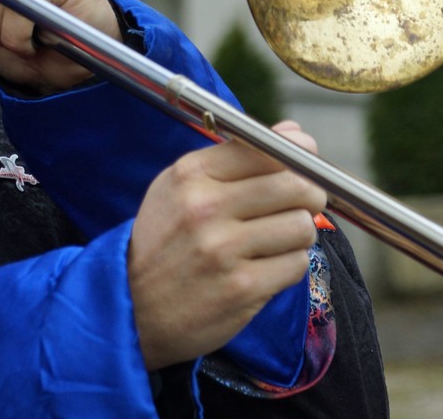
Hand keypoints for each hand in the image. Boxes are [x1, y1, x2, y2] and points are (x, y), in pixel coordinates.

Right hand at [128, 121, 325, 369]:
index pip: (267, 148)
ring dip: (299, 234)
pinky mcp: (241, 289)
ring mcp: (223, 250)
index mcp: (191, 175)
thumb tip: (296, 133)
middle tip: (303, 204)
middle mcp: (206, 208)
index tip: (305, 164)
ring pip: (301, 226)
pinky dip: (290, 264)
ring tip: (279, 239)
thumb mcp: (182, 188)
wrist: (132, 308)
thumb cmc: (164, 242)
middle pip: (295, 185)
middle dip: (310, 194)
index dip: (299, 154)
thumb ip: (237, 158)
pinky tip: (268, 266)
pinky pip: (295, 264)